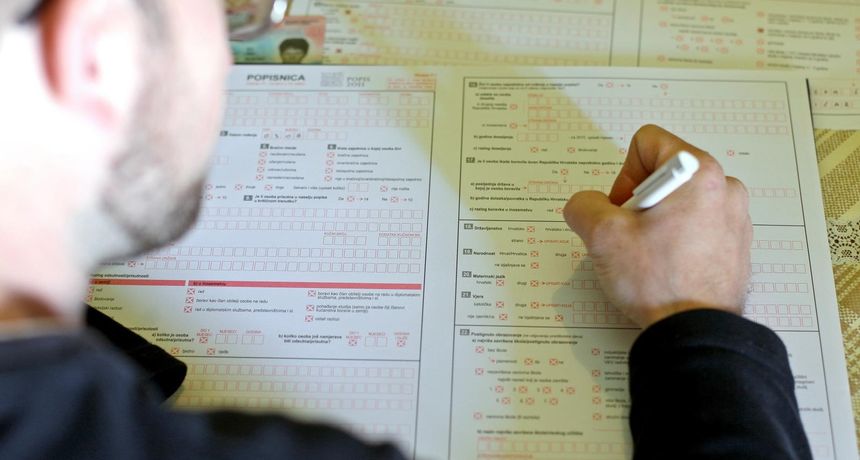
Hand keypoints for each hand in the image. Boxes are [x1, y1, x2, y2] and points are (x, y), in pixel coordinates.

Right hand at [563, 125, 751, 327]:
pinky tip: (666, 267)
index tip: (622, 210)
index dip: (623, 174)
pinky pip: (696, 225)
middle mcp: (723, 187)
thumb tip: (585, 206)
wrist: (695, 332)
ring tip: (650, 256)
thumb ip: (584, 205)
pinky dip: (676, 239)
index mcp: (697, 173)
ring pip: (678, 201)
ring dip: (656, 221)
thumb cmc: (658, 282)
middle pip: (664, 172)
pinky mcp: (735, 244)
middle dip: (639, 201)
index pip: (647, 143)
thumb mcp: (603, 236)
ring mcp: (734, 217)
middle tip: (632, 237)